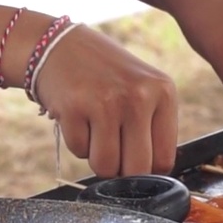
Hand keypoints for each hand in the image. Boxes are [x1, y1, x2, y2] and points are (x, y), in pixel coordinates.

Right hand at [31, 25, 178, 177]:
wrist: (59, 46)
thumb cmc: (105, 74)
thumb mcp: (142, 89)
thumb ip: (152, 127)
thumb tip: (152, 177)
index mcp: (162, 92)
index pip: (164, 160)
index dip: (146, 169)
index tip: (133, 159)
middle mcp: (138, 96)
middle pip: (136, 169)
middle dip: (121, 170)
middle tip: (112, 147)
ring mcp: (105, 102)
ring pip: (105, 166)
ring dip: (96, 158)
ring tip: (94, 130)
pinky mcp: (73, 108)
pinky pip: (79, 152)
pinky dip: (76, 142)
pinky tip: (78, 117)